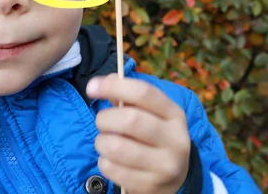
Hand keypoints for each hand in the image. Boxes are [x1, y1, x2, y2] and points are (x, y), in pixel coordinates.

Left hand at [86, 74, 190, 193]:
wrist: (176, 180)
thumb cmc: (154, 138)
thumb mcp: (151, 115)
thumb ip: (128, 97)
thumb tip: (101, 83)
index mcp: (174, 114)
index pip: (144, 93)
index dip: (114, 86)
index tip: (92, 87)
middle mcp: (175, 139)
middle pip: (129, 120)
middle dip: (105, 118)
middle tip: (101, 122)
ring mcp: (165, 166)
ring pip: (117, 147)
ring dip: (101, 142)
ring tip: (105, 142)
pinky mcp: (151, 186)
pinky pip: (112, 169)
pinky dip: (104, 162)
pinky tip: (111, 160)